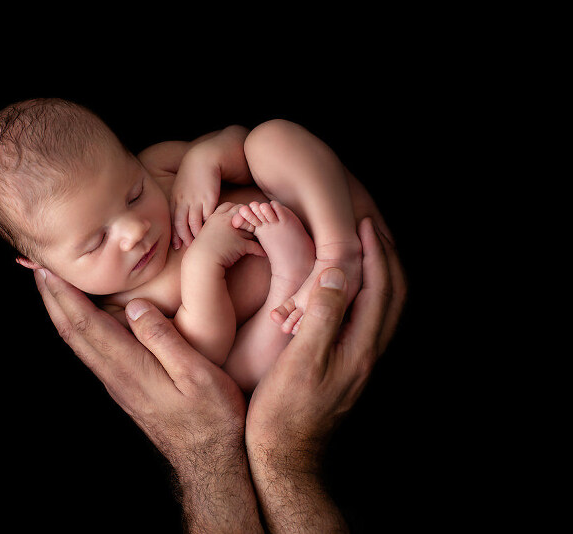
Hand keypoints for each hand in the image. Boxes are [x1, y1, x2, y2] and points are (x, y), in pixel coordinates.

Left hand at [34, 270, 263, 532]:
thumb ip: (165, 340)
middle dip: (52, 299)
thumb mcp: (198, 375)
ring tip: (52, 287)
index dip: (63, 295)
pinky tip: (83, 318)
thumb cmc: (211, 418)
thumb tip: (135, 306)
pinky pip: (92, 351)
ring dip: (61, 312)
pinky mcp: (126, 387)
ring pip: (79, 343)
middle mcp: (116, 375)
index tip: (47, 269)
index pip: (85, 325)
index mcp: (130, 368)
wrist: (209, 460)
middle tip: (37, 268)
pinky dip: (79, 327)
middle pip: (73, 333)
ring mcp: (118, 383)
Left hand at [170, 145, 221, 247]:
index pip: (174, 219)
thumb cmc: (196, 170)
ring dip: (195, 235)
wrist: (205, 158)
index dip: (175, 233)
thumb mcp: (184, 184)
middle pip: (181, 224)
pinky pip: (206, 217)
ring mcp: (195, 200)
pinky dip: (207, 227)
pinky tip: (210, 233)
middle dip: (183, 237)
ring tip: (198, 243)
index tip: (176, 244)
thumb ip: (183, 196)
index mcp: (176, 197)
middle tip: (186, 248)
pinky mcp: (208, 199)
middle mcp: (183, 200)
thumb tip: (185, 209)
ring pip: (193, 223)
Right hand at [187, 202, 265, 268]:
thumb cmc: (200, 251)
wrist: (201, 261)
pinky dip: (260, 250)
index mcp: (215, 217)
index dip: (237, 209)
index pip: (230, 205)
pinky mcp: (241, 244)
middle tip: (253, 224)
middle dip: (249, 217)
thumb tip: (221, 228)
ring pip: (251, 228)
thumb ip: (214, 227)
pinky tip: (263, 253)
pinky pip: (254, 245)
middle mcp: (226, 221)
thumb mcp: (205, 233)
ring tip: (262, 238)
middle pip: (243, 212)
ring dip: (256, 233)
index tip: (240, 216)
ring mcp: (234, 232)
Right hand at [245, 217, 406, 531]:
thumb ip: (321, 317)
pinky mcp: (349, 368)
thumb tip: (337, 274)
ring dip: (381, 275)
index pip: (380, 289)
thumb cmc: (284, 411)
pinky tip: (347, 290)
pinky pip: (369, 321)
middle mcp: (368, 353)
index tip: (362, 223)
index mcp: (360, 347)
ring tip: (364, 251)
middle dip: (387, 258)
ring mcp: (360, 362)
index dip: (375, 253)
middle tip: (370, 228)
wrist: (286, 455)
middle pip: (393, 297)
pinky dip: (367, 295)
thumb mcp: (300, 361)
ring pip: (385, 309)